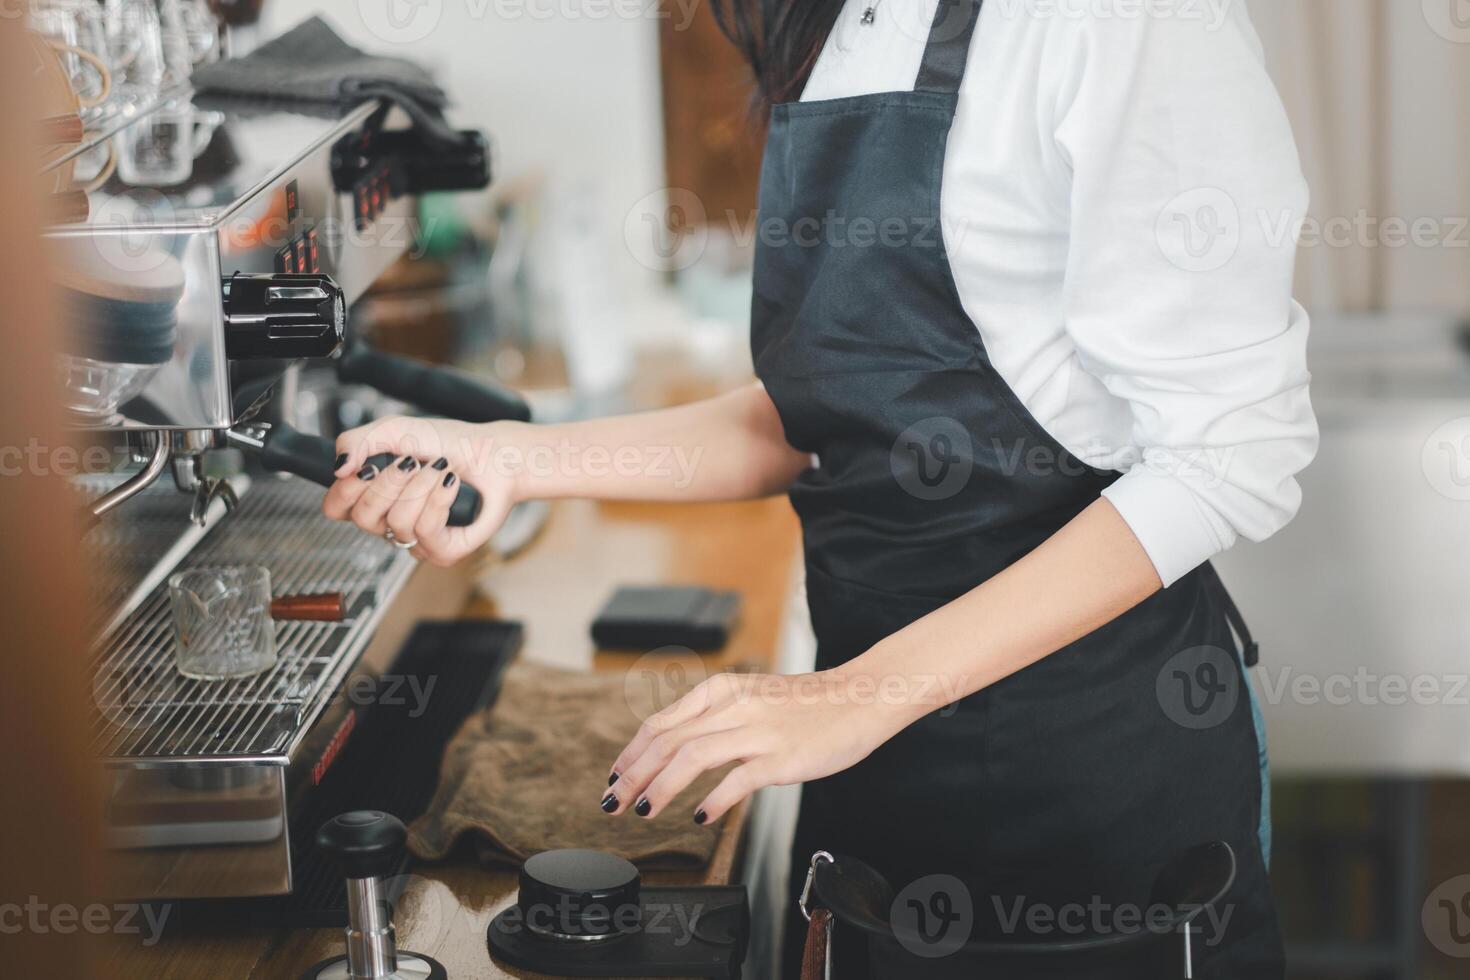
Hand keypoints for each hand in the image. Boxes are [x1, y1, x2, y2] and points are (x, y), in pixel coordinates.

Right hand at [322, 416, 522, 566]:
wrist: (495, 453)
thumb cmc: (448, 444)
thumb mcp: (396, 430)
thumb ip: (357, 441)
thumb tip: (338, 468)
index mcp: (374, 498)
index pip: (336, 508)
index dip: (346, 489)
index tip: (369, 466)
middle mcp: (391, 524)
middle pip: (363, 517)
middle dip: (389, 482)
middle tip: (412, 461)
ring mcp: (416, 542)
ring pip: (397, 523)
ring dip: (422, 485)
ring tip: (441, 469)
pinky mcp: (443, 552)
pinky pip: (425, 532)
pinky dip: (439, 499)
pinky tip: (452, 484)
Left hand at [602, 671, 910, 823]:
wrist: (862, 696)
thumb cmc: (809, 704)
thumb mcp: (752, 697)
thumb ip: (715, 719)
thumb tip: (674, 748)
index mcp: (723, 690)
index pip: (661, 723)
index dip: (631, 754)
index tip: (614, 778)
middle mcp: (735, 706)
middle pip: (667, 741)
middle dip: (633, 775)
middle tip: (612, 803)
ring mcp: (758, 731)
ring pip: (692, 756)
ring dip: (660, 786)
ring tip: (643, 811)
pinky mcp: (782, 756)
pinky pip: (738, 779)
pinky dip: (714, 799)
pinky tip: (700, 815)